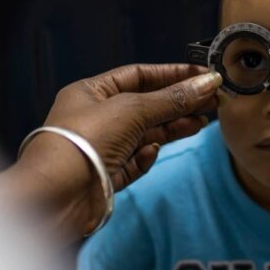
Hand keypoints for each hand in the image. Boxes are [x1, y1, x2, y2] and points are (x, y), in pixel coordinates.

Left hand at [23, 63, 221, 193]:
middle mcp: (96, 117)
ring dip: (172, 128)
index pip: (138, 75)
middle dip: (179, 103)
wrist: (55, 196)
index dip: (172, 74)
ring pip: (145, 134)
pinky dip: (146, 156)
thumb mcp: (132, 109)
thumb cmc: (83, 141)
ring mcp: (102, 147)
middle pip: (147, 105)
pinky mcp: (108, 175)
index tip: (203, 75)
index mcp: (92, 92)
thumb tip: (208, 82)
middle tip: (213, 101)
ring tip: (201, 123)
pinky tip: (152, 152)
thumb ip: (172, 98)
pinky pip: (135, 161)